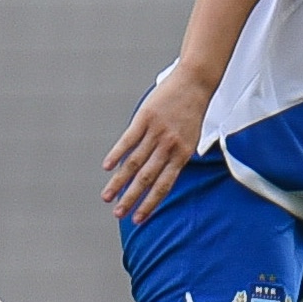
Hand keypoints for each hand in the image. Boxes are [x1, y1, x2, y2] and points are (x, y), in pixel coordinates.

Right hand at [101, 63, 212, 223]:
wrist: (195, 82)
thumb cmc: (193, 111)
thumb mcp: (192, 138)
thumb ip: (178, 157)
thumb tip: (165, 175)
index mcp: (182, 155)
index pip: (164, 186)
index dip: (150, 204)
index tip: (138, 219)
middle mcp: (169, 147)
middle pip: (146, 179)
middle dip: (131, 199)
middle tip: (118, 214)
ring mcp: (156, 133)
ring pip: (134, 163)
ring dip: (119, 182)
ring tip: (107, 197)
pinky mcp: (145, 118)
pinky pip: (128, 140)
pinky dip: (116, 154)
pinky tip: (107, 167)